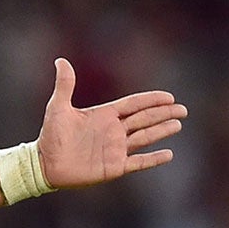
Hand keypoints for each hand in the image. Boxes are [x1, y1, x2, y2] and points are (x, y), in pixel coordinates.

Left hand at [35, 58, 186, 188]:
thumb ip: (65, 85)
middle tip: (183, 110)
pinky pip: (138, 162)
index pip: (134, 105)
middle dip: (164, 114)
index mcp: (105, 115)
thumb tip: (61, 60)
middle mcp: (114, 131)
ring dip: (162, 131)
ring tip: (178, 125)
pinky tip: (168, 154)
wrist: (45, 164)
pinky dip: (153, 159)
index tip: (169, 97)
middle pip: (145, 119)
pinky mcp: (114, 167)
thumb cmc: (51, 135)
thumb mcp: (57, 107)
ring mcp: (116, 149)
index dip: (152, 100)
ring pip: (145, 138)